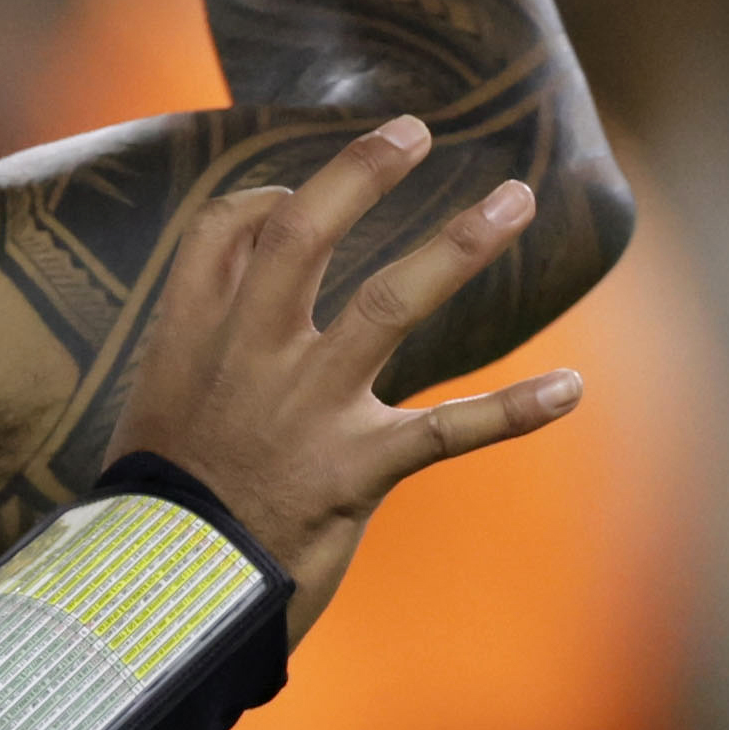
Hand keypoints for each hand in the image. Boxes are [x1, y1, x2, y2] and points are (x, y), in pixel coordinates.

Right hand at [101, 118, 587, 642]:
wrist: (168, 599)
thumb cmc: (163, 513)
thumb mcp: (157, 415)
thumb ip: (202, 354)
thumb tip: (245, 306)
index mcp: (193, 337)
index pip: (227, 231)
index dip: (269, 199)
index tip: (299, 194)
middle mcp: (250, 356)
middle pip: (303, 235)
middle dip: (362, 176)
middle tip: (416, 131)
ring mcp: (306, 408)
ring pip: (391, 303)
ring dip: (459, 246)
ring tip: (516, 199)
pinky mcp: (356, 469)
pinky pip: (447, 429)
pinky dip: (515, 409)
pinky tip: (571, 389)